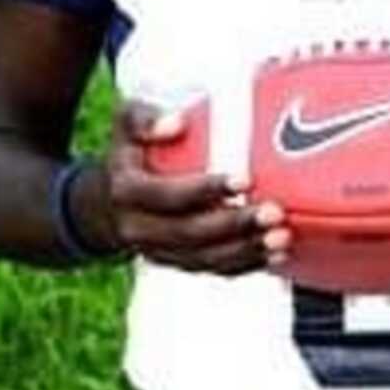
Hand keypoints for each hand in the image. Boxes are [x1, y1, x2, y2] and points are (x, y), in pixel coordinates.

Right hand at [82, 101, 291, 274]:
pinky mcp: (177, 262)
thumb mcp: (126, 123)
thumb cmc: (130, 151)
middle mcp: (139, 229)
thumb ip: (146, 119)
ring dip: (246, 250)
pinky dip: (245, 265)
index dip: (206, 190)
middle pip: (191, 234)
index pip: (169, 196)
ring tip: (282, 237)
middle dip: (236, 225)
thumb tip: (177, 123)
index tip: (245, 179)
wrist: (107, 202)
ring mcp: (159, 251)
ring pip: (205, 259)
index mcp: (127, 191)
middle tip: (274, 212)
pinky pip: (212, 269)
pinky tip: (276, 255)